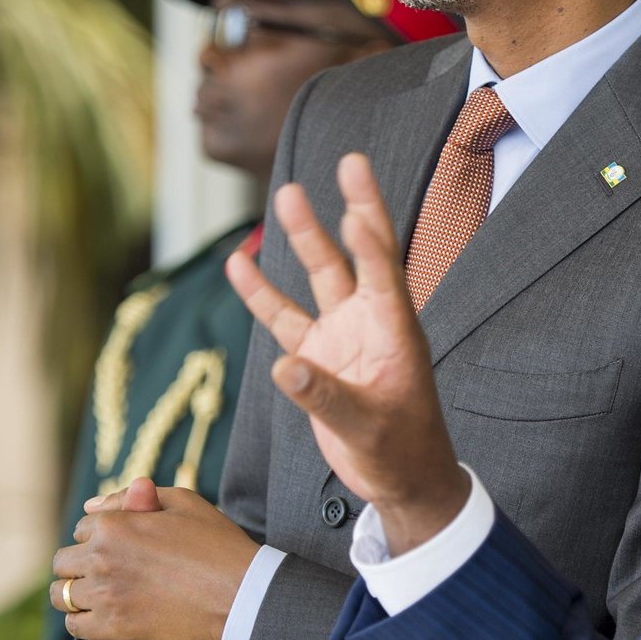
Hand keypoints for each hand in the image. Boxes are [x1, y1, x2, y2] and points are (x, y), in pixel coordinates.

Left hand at [50, 477, 255, 639]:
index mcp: (114, 524)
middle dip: (80, 565)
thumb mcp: (182, 502)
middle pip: (63, 563)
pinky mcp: (113, 626)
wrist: (239, 591)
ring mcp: (104, 594)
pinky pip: (76, 625)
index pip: (82, 528)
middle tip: (106, 572)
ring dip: (76, 594)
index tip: (120, 546)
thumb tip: (90, 505)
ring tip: (100, 596)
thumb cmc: (216, 542)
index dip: (100, 535)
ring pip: (62, 596)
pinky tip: (103, 617)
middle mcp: (100, 557)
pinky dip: (83, 621)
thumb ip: (135, 497)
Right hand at [226, 159, 469, 554]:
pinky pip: (284, 318)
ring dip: (304, 237)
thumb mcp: (368, 428)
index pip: (385, 274)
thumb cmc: (401, 452)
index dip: (373, 240)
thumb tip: (285, 367)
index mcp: (397, 331)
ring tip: (286, 193)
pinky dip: (261, 292)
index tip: (357, 205)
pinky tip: (238, 264)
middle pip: (358, 254)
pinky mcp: (317, 356)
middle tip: (350, 160)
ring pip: (320, 276)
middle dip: (353, 207)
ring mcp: (342, 335)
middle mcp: (370, 322)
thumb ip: (325, 397)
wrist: (401, 480)